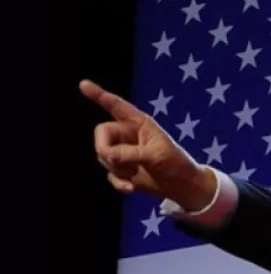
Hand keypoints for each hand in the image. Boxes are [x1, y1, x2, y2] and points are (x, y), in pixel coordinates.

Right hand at [81, 80, 216, 208]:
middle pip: (101, 133)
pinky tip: (131, 188)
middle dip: (104, 149)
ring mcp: (123, 152)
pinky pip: (109, 174)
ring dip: (117, 168)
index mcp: (139, 123)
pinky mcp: (122, 169)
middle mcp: (128, 134)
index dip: (99, 95)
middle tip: (115, 160)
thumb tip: (108, 155)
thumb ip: (131, 153)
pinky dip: (118, 183)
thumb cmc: (175, 164)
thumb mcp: (156, 156)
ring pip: (103, 155)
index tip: (84, 84)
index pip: (116, 106)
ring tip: (137, 173)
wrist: (182, 187)